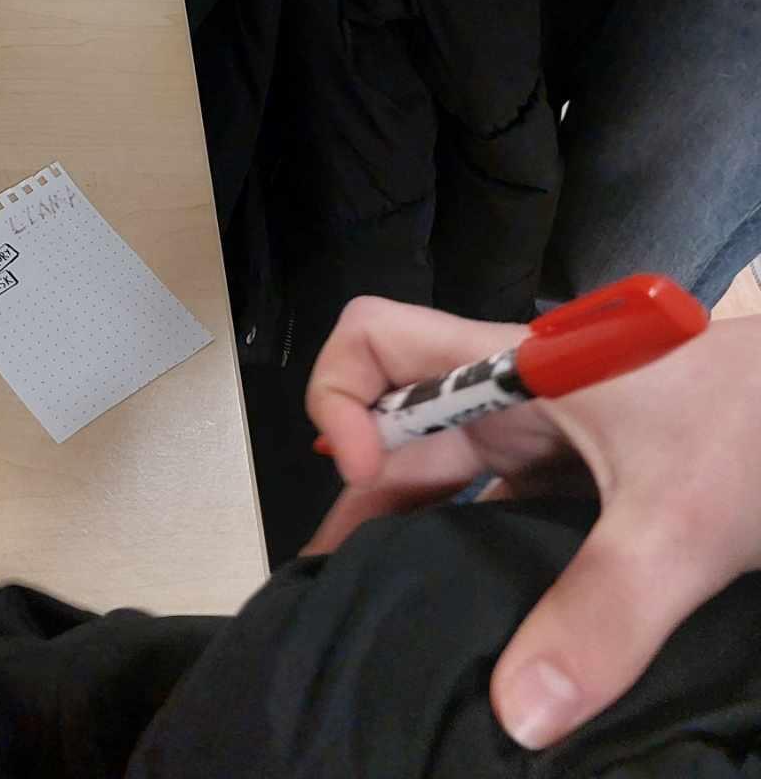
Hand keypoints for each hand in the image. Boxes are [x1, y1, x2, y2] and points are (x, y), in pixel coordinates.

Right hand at [305, 297, 760, 750]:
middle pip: (405, 423)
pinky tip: (481, 621)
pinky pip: (510, 509)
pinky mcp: (594, 475)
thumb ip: (602, 614)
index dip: (342, 397)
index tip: (365, 477)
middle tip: (335, 586)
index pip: (378, 340)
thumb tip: (516, 713)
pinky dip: (481, 554)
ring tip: (386, 611)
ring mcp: (558, 434)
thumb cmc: (754, 430)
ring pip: (456, 473)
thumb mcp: (679, 523)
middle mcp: (521, 394)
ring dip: (417, 530)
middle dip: (362, 495)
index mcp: (517, 368)